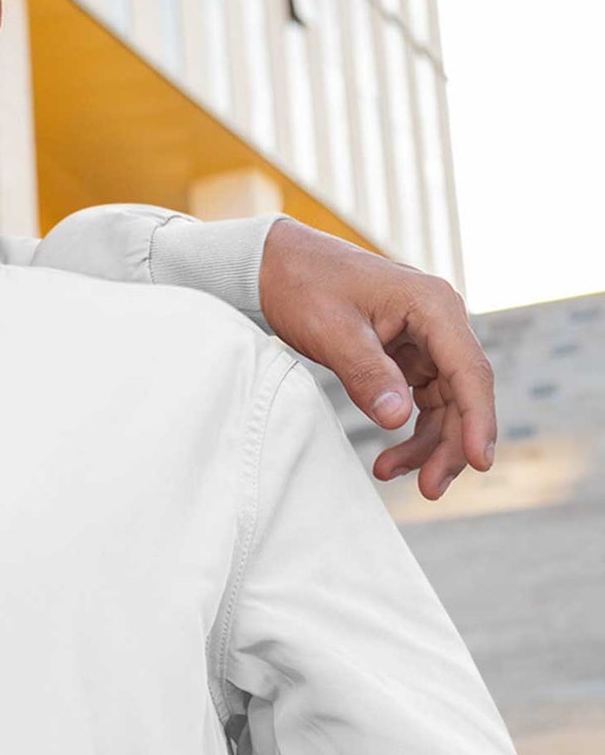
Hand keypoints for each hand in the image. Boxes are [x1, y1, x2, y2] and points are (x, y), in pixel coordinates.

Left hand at [258, 218, 495, 499]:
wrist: (275, 264)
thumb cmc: (303, 286)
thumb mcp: (331, 331)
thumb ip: (365, 373)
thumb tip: (397, 418)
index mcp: (433, 306)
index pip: (470, 371)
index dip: (478, 420)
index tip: (478, 463)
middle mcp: (439, 321)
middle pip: (463, 394)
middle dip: (450, 445)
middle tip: (431, 490)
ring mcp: (426, 339)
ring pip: (444, 403)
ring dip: (427, 444)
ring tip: (389, 474)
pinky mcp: (407, 354)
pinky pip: (421, 400)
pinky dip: (408, 429)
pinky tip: (389, 457)